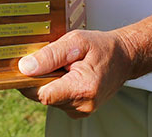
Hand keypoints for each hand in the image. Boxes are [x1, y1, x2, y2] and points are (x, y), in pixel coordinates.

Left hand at [17, 29, 134, 117]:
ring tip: (65, 66)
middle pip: (44, 96)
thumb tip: (26, 67)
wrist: (125, 57)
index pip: (42, 94)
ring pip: (49, 99)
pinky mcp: (79, 110)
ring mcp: (82, 110)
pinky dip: (57, 86)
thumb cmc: (103, 48)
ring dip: (50, 82)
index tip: (26, 67)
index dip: (29, 81)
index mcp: (83, 88)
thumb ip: (50, 55)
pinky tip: (68, 74)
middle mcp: (83, 105)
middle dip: (41, 78)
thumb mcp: (76, 41)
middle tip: (52, 60)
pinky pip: (58, 100)